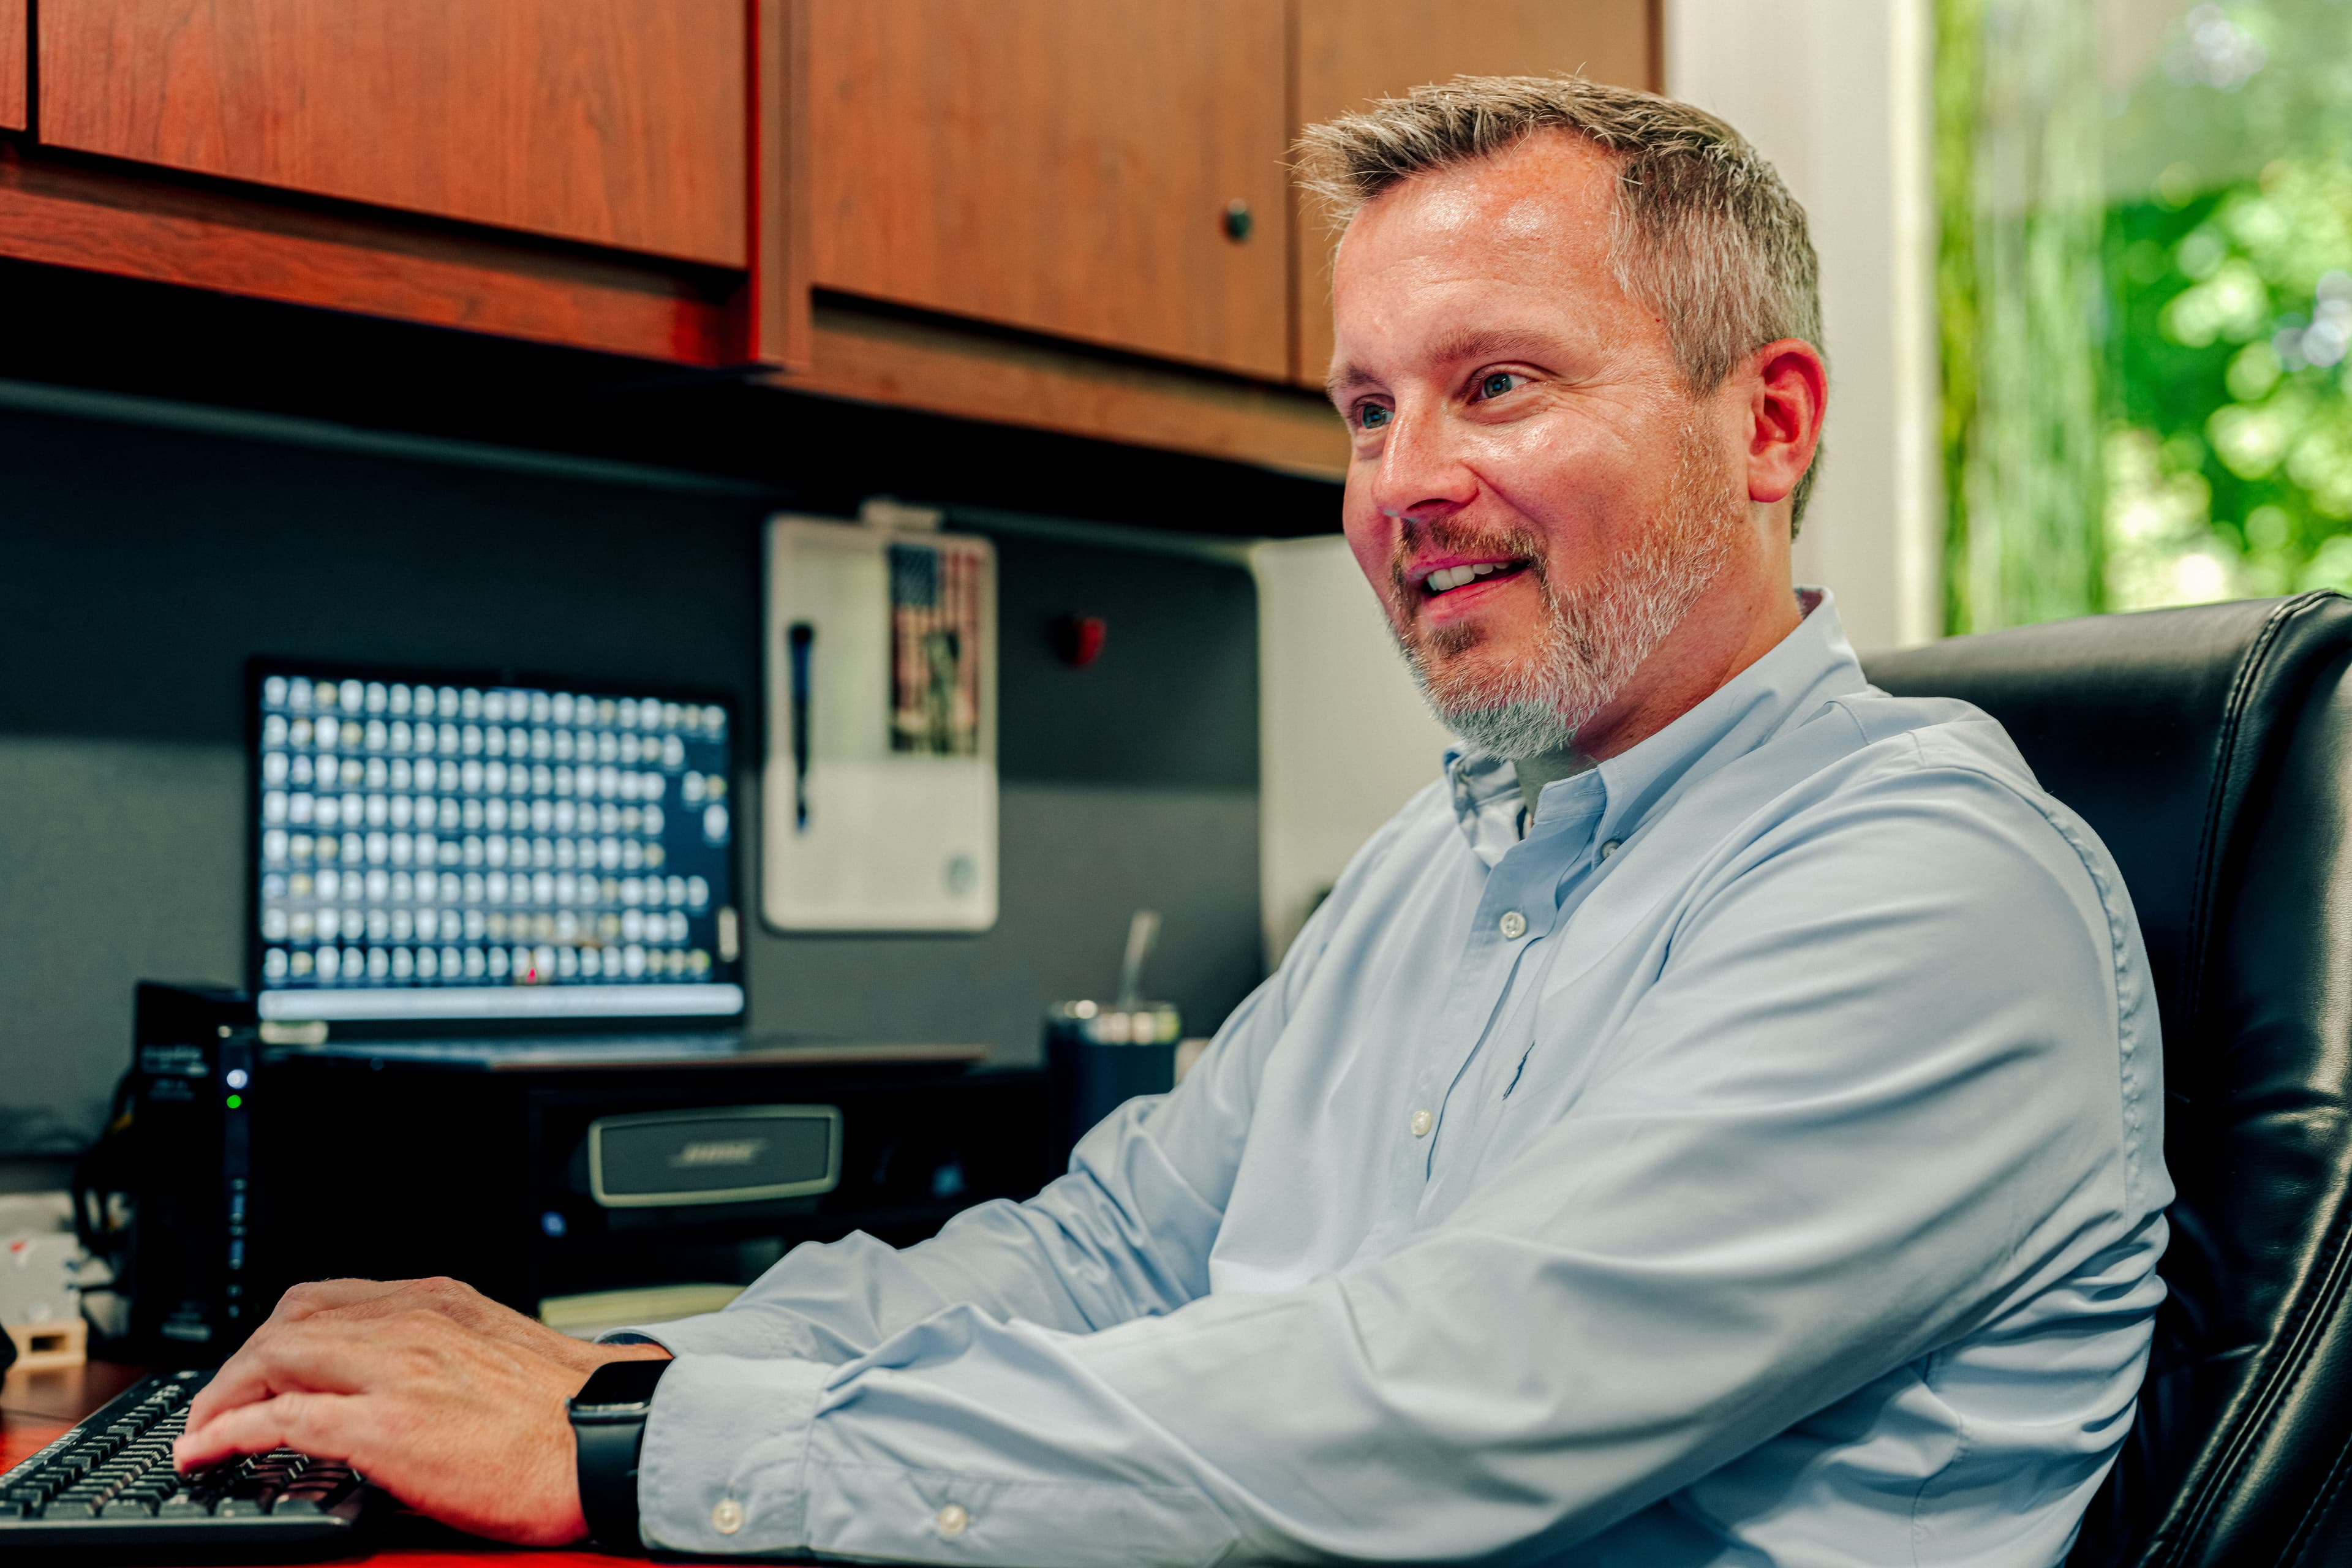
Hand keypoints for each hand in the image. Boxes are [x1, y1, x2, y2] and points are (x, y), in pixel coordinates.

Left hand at [175, 1281, 667, 1544]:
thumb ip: (452, 1349)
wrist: (614, 1439)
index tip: (261, 1366)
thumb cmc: (575, 1411)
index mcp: (441, 1302)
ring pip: (275, 1357)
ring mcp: (395, 1371)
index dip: (278, 1334)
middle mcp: (411, 1322)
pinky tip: (210, 1450)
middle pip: (288, 1321)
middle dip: (241, 1363)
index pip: (329, 1299)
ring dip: (225, 1393)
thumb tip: (422, 1376)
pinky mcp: (385, 1427)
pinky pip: (282, 1419)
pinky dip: (231, 1430)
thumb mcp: (503, 1351)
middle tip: (220, 1403)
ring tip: (205, 1429)